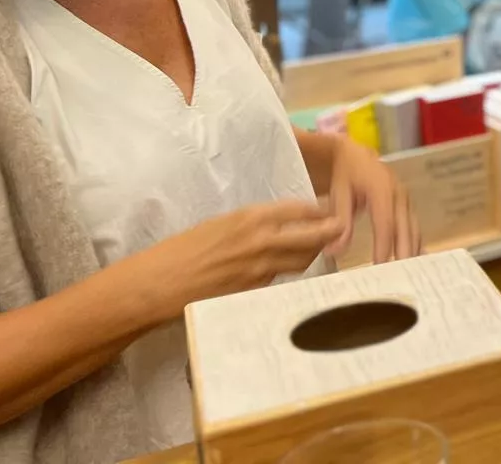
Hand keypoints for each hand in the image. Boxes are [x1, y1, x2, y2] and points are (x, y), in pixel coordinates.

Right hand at [119, 199, 343, 318]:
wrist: (159, 284)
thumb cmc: (182, 250)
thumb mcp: (219, 224)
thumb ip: (251, 224)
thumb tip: (274, 226)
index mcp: (250, 217)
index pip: (299, 209)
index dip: (318, 210)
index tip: (328, 210)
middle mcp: (262, 241)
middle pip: (312, 236)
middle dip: (330, 232)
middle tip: (341, 229)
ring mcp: (261, 269)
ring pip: (302, 261)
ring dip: (313, 254)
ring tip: (320, 249)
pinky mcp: (256, 292)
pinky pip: (283, 280)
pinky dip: (290, 274)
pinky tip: (291, 272)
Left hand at [325, 137, 420, 264]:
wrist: (356, 157)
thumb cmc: (345, 176)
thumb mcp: (338, 194)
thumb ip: (340, 221)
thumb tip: (336, 250)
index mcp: (382, 189)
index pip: (386, 222)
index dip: (384, 245)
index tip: (380, 267)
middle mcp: (399, 194)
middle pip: (405, 228)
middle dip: (404, 253)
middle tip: (399, 278)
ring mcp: (406, 200)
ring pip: (413, 230)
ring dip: (412, 252)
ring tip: (408, 276)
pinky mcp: (408, 207)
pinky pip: (414, 228)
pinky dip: (414, 246)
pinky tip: (415, 264)